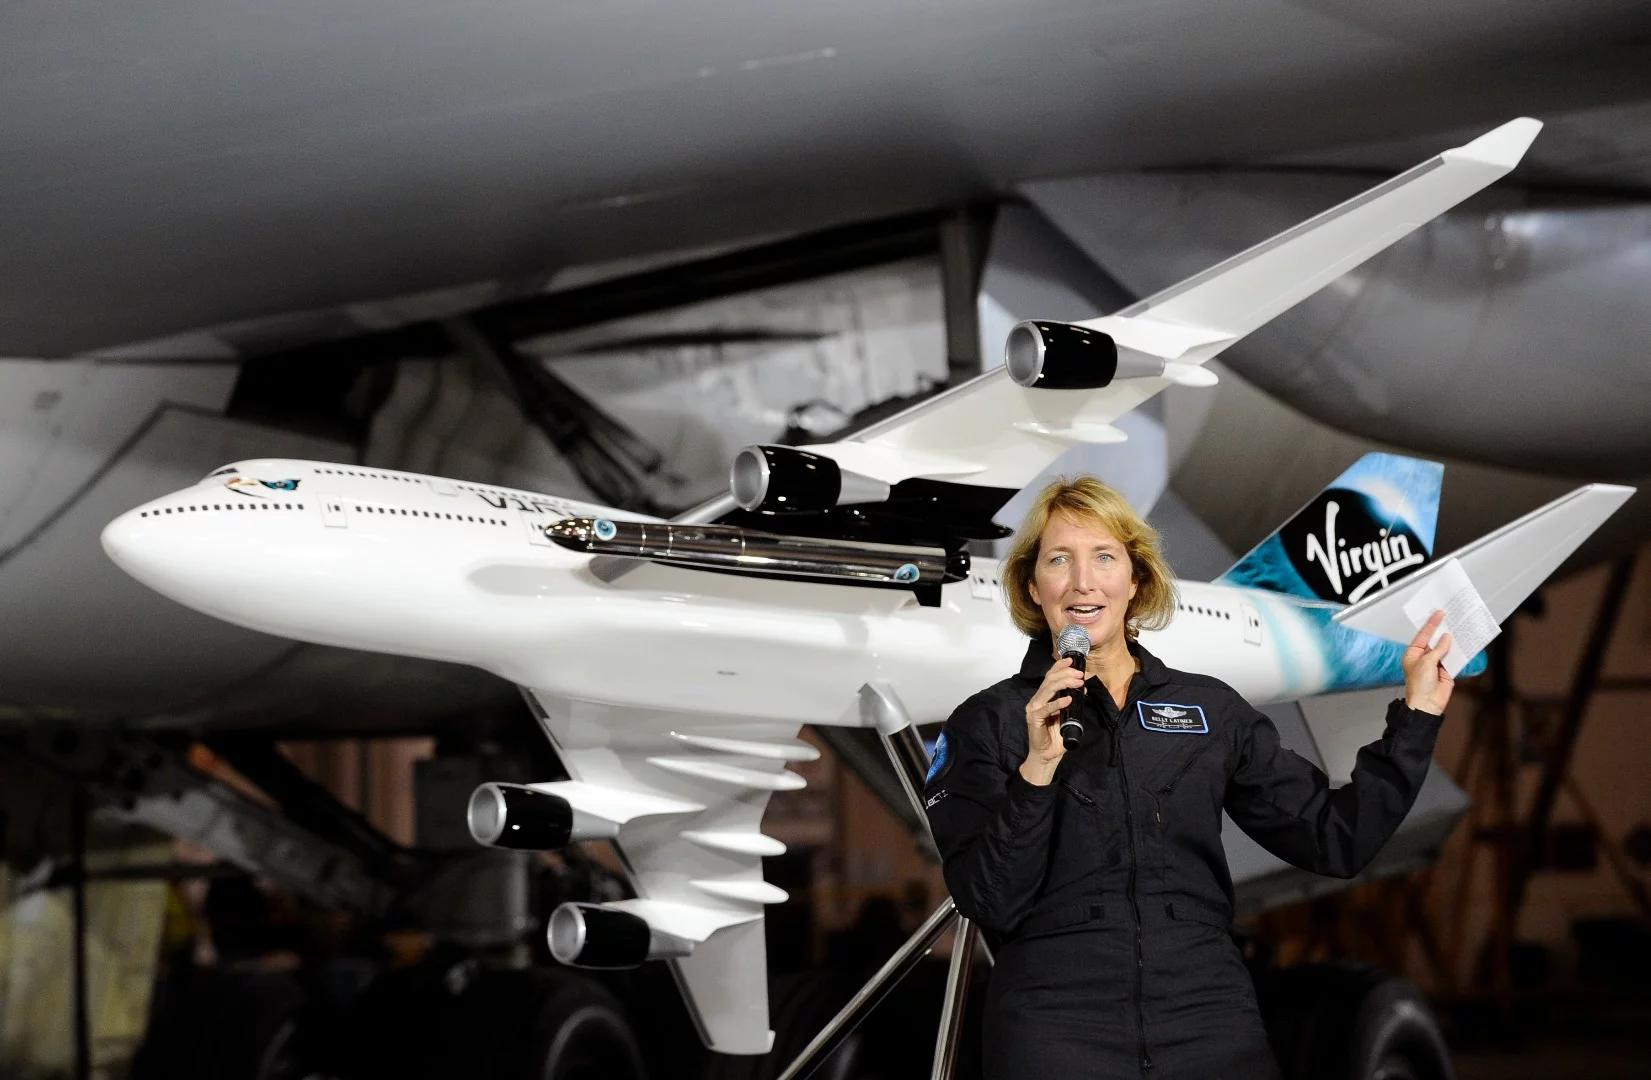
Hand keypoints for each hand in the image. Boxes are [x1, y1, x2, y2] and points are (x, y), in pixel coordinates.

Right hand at [1021, 657, 1085, 784]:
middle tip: (1080, 674)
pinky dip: (1058, 702)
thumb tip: (1083, 688)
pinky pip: (1047, 708)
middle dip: (1066, 674)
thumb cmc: (1056, 736)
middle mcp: (1037, 700)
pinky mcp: (1034, 718)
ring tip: (1078, 683)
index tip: (1072, 660)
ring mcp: (1034, 708)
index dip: (1060, 666)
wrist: (1047, 755)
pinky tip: (1068, 699)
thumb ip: (1073, 701)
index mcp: (1043, 697)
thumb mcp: (1068, 714)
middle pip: (1049, 680)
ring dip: (1064, 683)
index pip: (1050, 676)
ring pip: (1048, 689)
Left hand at [1402, 610, 1454, 715]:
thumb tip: (1447, 638)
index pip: (1424, 635)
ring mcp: (1436, 663)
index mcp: (1413, 653)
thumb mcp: (1426, 663)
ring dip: (1452, 640)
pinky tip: (1465, 642)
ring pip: (1446, 648)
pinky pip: (1454, 658)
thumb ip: (1438, 650)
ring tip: (1460, 626)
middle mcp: (1424, 656)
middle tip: (1451, 616)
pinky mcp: (1447, 670)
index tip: (1439, 613)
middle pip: (1435, 640)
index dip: (1432, 624)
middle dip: (1443, 630)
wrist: (1428, 704)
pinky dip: (1459, 651)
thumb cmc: (1420, 684)